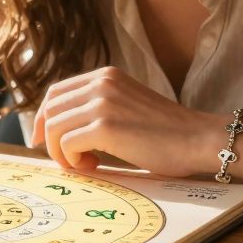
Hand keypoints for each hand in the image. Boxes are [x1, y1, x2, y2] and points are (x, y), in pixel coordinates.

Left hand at [31, 66, 218, 176]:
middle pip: (49, 108)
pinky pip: (66, 144)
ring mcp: (102, 103)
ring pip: (54, 127)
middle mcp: (101, 83)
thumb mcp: (127, 105)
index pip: (56, 92)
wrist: (199, 139)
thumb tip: (63, 130)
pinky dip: (71, 160)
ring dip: (60, 152)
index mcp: (105, 76)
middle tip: (61, 159)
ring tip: (84, 164)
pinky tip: (93, 166)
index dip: (43, 118)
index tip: (43, 140)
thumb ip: (100, 107)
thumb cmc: (167, 133)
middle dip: (47, 136)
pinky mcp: (105, 126)